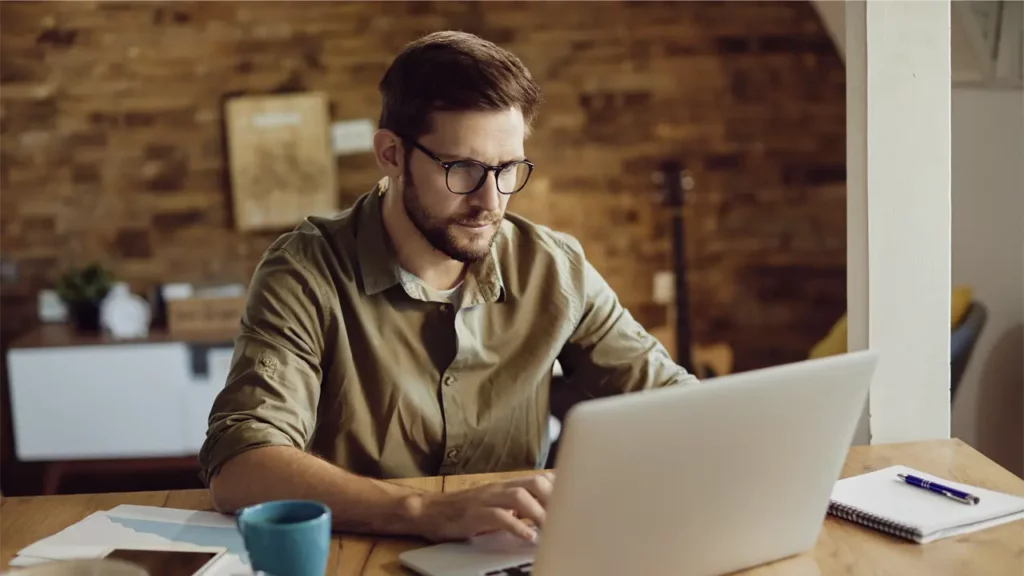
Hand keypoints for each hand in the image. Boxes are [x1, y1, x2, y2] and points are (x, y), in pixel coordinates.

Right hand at [412, 472, 554, 541]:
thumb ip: (520, 506)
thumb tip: (548, 515)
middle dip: (555, 499)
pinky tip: (528, 537)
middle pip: (535, 482)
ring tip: (551, 529)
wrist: (431, 511)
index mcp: (508, 485)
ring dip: (539, 512)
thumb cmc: (467, 511)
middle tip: (568, 519)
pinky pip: (499, 516)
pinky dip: (516, 526)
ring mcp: (487, 499)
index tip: (577, 504)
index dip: (562, 489)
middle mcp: (500, 488)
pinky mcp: (475, 514)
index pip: (542, 478)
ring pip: (520, 496)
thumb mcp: (497, 505)